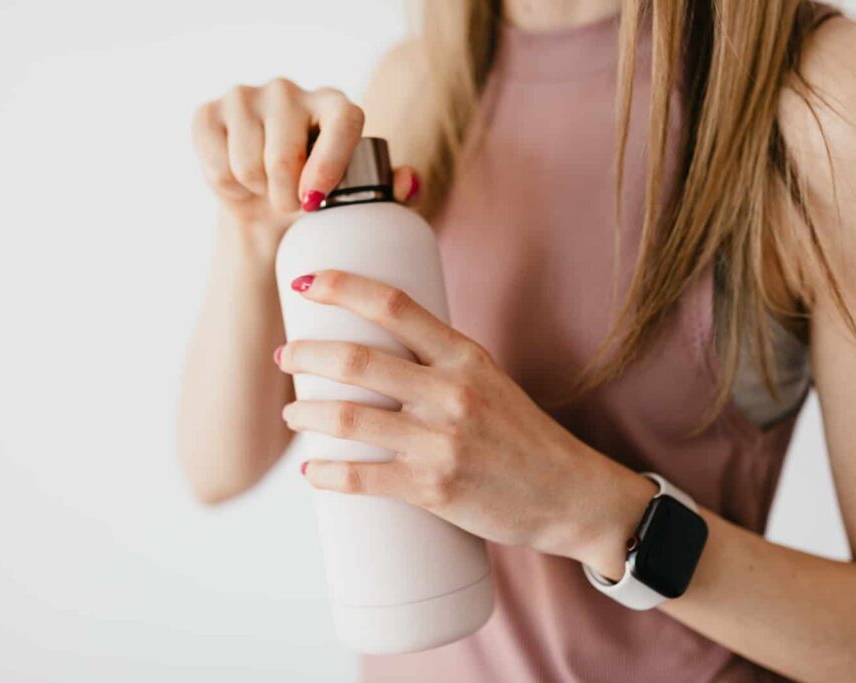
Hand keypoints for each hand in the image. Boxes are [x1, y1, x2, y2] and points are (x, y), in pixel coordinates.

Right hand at [191, 78, 417, 235]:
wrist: (265, 206)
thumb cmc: (321, 199)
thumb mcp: (360, 198)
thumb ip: (392, 191)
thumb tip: (407, 182)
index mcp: (336, 104)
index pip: (343, 122)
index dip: (331, 164)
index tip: (316, 200)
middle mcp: (290, 90)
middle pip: (285, 155)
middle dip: (287, 197)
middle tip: (293, 204)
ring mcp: (245, 96)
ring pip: (248, 165)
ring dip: (259, 193)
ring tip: (268, 189)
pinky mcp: (208, 113)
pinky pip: (217, 166)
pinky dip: (229, 188)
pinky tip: (240, 181)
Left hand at [274, 269, 655, 574]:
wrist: (569, 494)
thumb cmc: (523, 436)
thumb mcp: (488, 380)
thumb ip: (439, 362)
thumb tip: (377, 350)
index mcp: (465, 356)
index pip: (394, 305)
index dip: (342, 287)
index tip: (307, 282)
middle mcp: (452, 392)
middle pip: (357, 360)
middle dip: (306, 355)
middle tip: (286, 357)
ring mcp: (442, 442)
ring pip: (349, 419)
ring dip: (306, 415)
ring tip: (292, 416)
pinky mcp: (434, 489)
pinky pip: (361, 478)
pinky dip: (326, 474)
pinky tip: (312, 472)